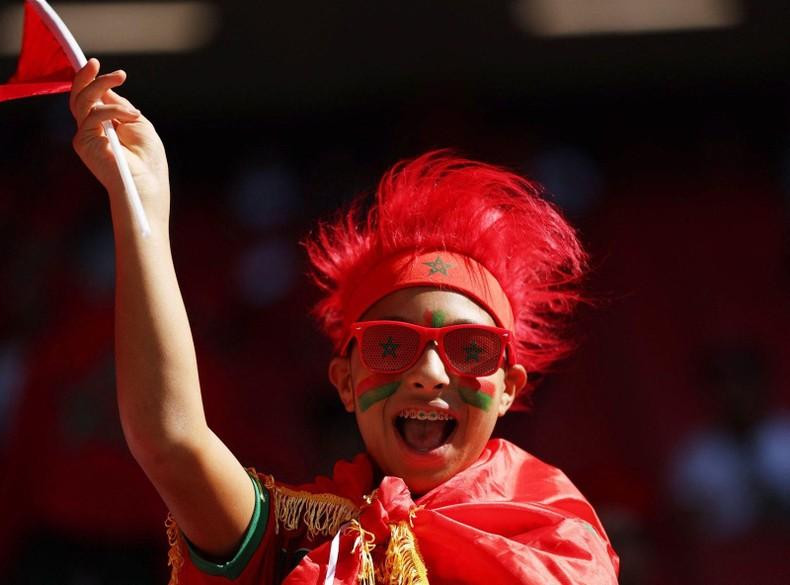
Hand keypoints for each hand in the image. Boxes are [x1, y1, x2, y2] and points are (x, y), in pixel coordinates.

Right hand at [70, 58, 169, 227]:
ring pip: (82, 101)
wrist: (147, 185)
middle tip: (99, 63)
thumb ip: (121, 107)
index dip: (93, 82)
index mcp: (105, 127)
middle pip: (79, 97)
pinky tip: (133, 115)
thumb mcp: (138, 124)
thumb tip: (107, 89)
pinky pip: (94, 115)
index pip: (92, 100)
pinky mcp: (83, 142)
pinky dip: (115, 110)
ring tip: (120, 76)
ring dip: (101, 84)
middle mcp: (92, 130)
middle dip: (88, 77)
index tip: (103, 67)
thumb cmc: (148, 160)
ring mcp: (85, 136)